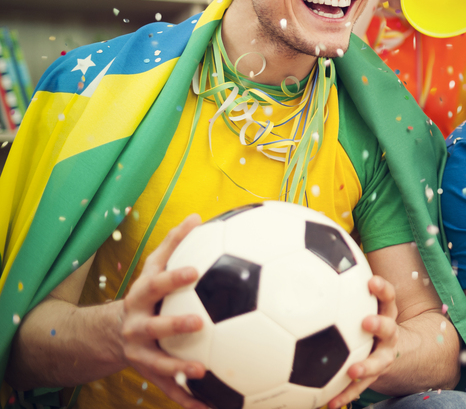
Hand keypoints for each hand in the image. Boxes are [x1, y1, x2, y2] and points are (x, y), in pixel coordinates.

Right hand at [119, 214, 207, 408]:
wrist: (115, 334)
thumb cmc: (146, 294)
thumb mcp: (153, 268)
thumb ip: (173, 243)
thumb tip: (197, 214)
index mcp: (140, 299)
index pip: (156, 285)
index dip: (173, 278)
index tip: (195, 271)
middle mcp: (137, 328)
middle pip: (152, 328)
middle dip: (173, 325)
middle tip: (199, 321)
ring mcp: (141, 354)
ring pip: (158, 364)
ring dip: (180, 369)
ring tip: (204, 373)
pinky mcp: (150, 375)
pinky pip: (170, 390)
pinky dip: (188, 399)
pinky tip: (211, 406)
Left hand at [326, 275, 400, 407]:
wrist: (393, 349)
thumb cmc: (368, 318)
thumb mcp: (365, 302)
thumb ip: (346, 285)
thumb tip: (315, 258)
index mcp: (386, 313)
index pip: (388, 297)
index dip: (382, 289)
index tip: (371, 282)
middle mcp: (388, 334)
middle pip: (389, 327)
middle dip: (380, 324)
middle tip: (367, 322)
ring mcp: (383, 356)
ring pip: (379, 361)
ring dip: (367, 366)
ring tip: (354, 371)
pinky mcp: (373, 375)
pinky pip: (360, 387)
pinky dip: (345, 394)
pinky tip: (329, 403)